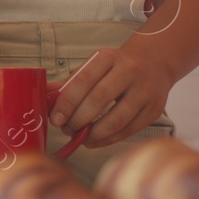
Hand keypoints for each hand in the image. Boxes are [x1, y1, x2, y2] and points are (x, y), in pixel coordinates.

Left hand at [48, 46, 173, 148]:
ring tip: (81, 138)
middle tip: (67, 129)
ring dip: (95, 133)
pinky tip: (95, 141)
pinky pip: (129, 130)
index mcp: (108, 57)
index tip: (55, 119)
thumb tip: (44, 99)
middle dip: (79, 119)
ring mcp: (145, 91)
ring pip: (117, 119)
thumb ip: (70, 83)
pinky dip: (109, 139)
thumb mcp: (94, 66)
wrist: (154, 63)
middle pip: (99, 99)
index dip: (67, 102)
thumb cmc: (115, 68)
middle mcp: (128, 71)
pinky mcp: (154, 110)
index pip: (83, 80)